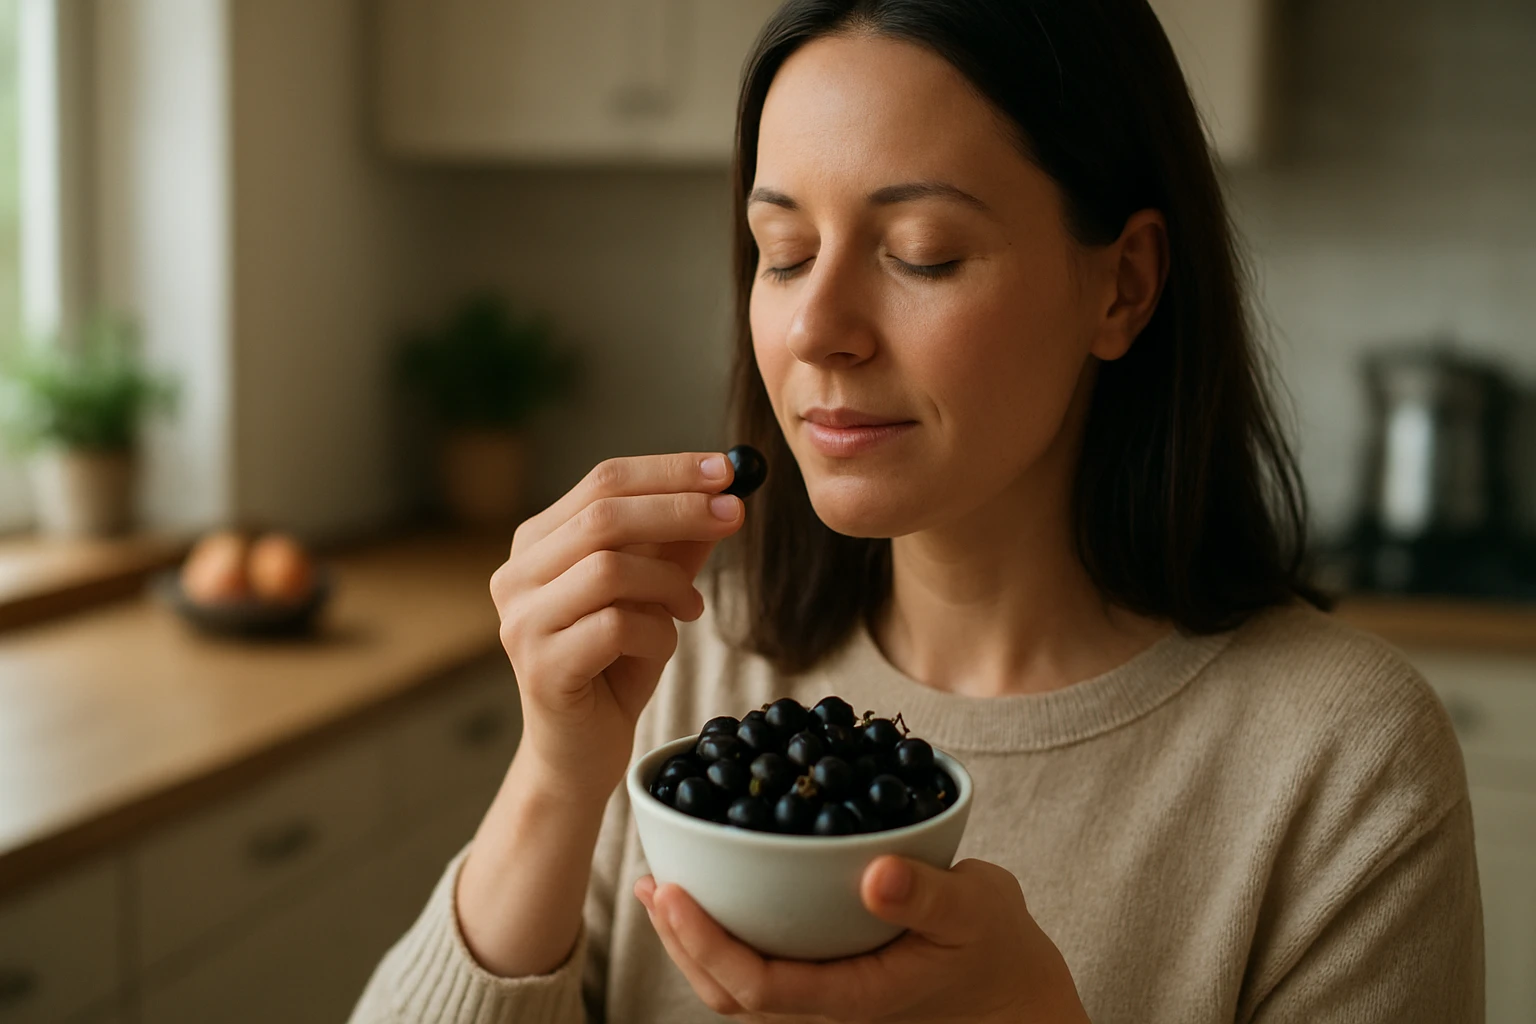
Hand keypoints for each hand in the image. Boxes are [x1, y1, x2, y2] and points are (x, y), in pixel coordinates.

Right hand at [489, 452, 744, 801]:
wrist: (580, 753)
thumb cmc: (614, 665)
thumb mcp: (654, 593)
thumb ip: (677, 544)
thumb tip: (725, 491)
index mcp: (537, 543)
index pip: (603, 481)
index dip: (668, 470)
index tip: (727, 470)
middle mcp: (516, 574)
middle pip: (604, 515)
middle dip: (680, 509)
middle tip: (735, 515)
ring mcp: (522, 621)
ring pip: (610, 568)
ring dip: (670, 584)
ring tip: (690, 608)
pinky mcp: (541, 666)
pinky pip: (616, 626)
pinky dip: (658, 633)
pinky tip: (661, 646)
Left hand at [636, 856, 1089, 1023]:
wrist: (1015, 992)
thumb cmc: (996, 950)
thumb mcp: (977, 911)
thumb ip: (929, 896)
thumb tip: (874, 874)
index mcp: (854, 997)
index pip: (758, 985)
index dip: (704, 943)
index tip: (670, 892)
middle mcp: (828, 1005)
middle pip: (730, 993)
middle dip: (681, 942)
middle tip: (651, 883)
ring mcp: (825, 995)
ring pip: (738, 987)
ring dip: (693, 941)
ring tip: (662, 887)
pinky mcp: (828, 975)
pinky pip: (761, 967)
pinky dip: (725, 934)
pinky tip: (717, 893)